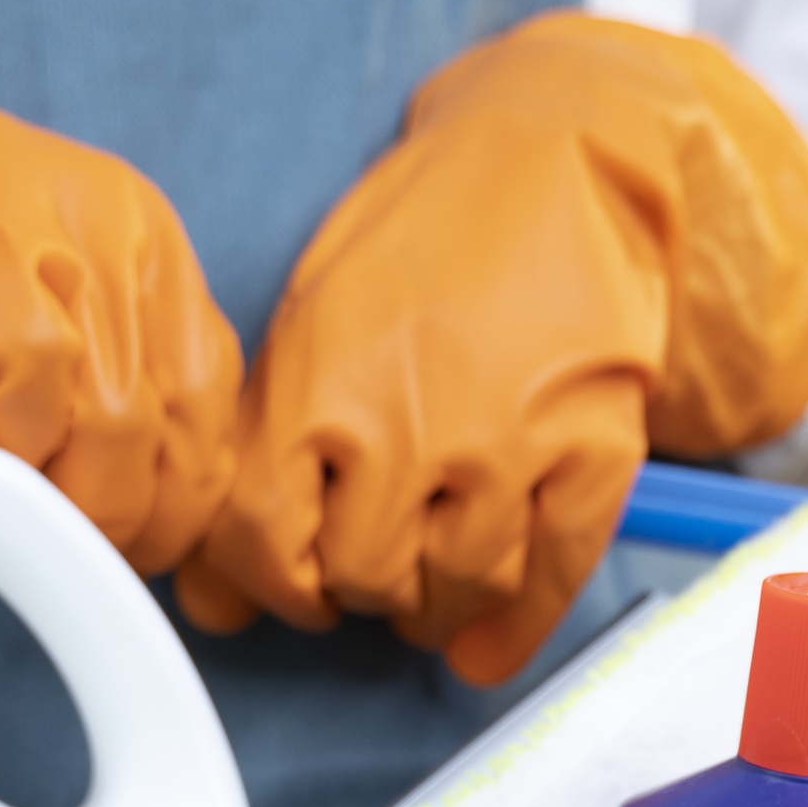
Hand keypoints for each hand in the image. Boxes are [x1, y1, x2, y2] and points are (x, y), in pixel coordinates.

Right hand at [0, 0, 242, 571]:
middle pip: (147, 420)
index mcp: (119, 233)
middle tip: (43, 563)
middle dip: (107, 520)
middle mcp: (66, 208)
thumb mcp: (3, 334)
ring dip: (23, 483)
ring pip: (61, 398)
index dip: (177, 517)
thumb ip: (78, 417)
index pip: (203, 410)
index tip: (137, 585)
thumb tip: (169, 569)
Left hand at [177, 14, 807, 685]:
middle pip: (362, 577)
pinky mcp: (594, 454)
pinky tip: (486, 646)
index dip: (267, 580)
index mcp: (323, 379)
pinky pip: (552, 578)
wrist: (559, 160)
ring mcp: (513, 442)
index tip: (289, 580)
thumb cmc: (426, 235)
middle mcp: (414, 420)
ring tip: (429, 581)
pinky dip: (515, 629)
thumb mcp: (314, 322)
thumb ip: (262, 455)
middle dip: (356, 587)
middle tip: (369, 565)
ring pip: (454, 592)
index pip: (263, 538)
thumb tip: (213, 598)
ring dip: (434, 606)